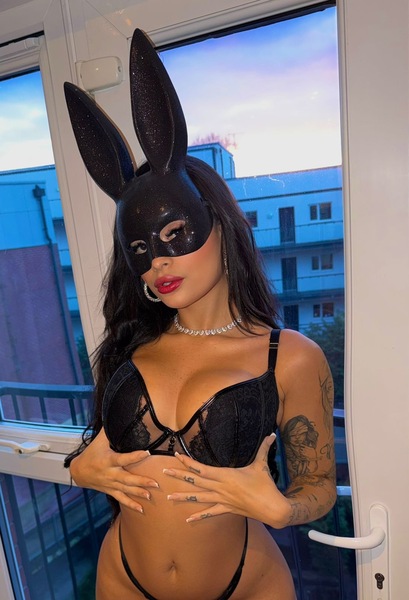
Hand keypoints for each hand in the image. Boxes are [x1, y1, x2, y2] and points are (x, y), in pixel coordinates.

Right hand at [69, 428, 158, 511]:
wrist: (78, 472)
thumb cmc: (91, 453)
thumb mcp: (99, 440)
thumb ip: (110, 430)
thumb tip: (118, 413)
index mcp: (108, 460)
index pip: (123, 458)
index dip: (135, 456)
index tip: (147, 453)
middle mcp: (110, 474)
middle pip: (127, 478)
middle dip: (141, 481)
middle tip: (155, 483)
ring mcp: (110, 484)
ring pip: (126, 490)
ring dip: (139, 493)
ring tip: (151, 496)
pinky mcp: (110, 491)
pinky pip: (121, 499)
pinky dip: (131, 504)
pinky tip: (141, 509)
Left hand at [163, 435, 291, 527]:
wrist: (272, 508)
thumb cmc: (266, 485)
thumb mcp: (263, 464)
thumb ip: (264, 448)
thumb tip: (272, 434)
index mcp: (226, 475)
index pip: (202, 469)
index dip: (189, 462)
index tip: (177, 456)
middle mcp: (221, 487)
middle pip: (196, 481)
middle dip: (179, 476)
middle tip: (164, 472)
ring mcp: (223, 499)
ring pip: (199, 498)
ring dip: (184, 497)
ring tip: (169, 497)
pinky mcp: (227, 509)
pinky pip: (211, 512)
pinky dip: (199, 516)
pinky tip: (188, 520)